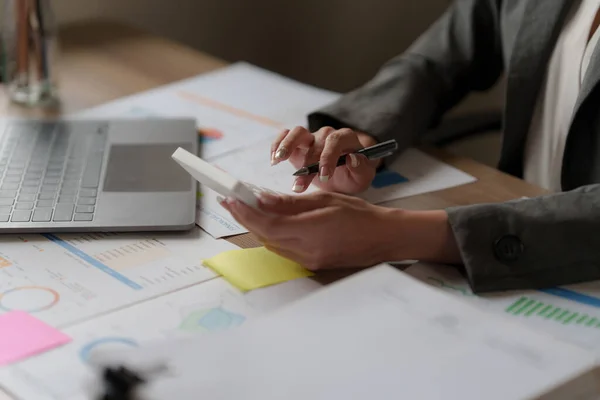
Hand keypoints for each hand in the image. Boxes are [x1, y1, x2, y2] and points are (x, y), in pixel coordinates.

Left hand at [219, 192, 461, 270]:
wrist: (383, 238)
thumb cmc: (359, 214)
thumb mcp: (323, 199)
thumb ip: (290, 203)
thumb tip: (260, 198)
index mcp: (310, 232)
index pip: (266, 223)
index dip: (244, 211)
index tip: (228, 198)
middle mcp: (305, 251)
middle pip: (264, 235)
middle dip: (245, 217)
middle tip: (231, 200)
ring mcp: (308, 261)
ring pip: (271, 243)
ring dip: (256, 226)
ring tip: (245, 207)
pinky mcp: (311, 264)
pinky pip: (283, 249)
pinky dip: (272, 234)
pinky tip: (269, 221)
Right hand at [270, 126, 379, 193]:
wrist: (344, 174)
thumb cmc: (354, 175)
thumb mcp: (363, 176)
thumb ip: (361, 167)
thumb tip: (352, 158)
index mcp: (346, 138)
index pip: (336, 141)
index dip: (328, 157)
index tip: (323, 176)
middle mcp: (327, 135)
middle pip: (315, 142)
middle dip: (306, 165)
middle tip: (299, 186)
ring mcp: (311, 137)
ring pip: (297, 132)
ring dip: (286, 146)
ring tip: (277, 161)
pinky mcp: (297, 144)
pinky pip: (285, 135)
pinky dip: (277, 144)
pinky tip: (273, 159)